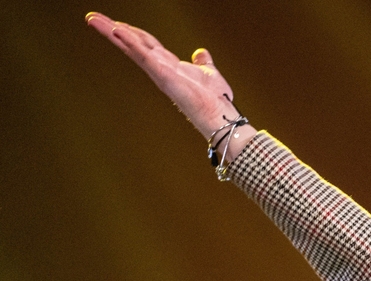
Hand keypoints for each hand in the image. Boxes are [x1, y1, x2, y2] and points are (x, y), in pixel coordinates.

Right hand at [85, 12, 254, 148]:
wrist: (220, 113)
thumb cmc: (214, 98)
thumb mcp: (209, 73)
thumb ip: (203, 62)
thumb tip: (201, 52)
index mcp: (168, 64)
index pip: (145, 43)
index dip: (131, 32)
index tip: (115, 22)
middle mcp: (159, 67)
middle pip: (132, 42)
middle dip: (111, 29)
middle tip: (91, 17)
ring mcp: (159, 71)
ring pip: (132, 46)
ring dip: (112, 32)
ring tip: (93, 20)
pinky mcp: (162, 75)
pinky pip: (144, 55)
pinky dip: (131, 42)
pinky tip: (117, 31)